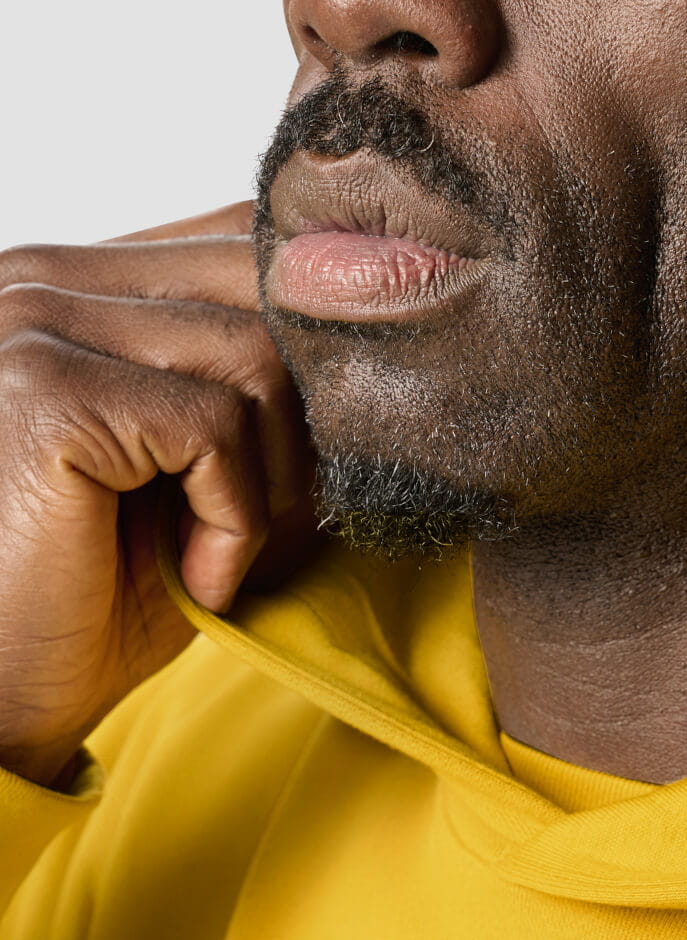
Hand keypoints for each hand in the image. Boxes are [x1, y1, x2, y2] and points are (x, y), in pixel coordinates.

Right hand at [0, 201, 316, 788]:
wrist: (8, 691)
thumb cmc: (102, 596)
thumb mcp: (203, 482)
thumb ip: (262, 402)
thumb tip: (387, 366)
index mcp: (84, 283)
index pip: (245, 239)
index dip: (319, 344)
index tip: (336, 453)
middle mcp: (50, 279)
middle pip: (267, 286)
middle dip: (311, 420)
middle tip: (289, 524)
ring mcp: (37, 324)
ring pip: (255, 358)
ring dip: (274, 485)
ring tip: (228, 556)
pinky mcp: (47, 392)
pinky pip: (213, 428)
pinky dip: (234, 522)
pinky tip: (197, 576)